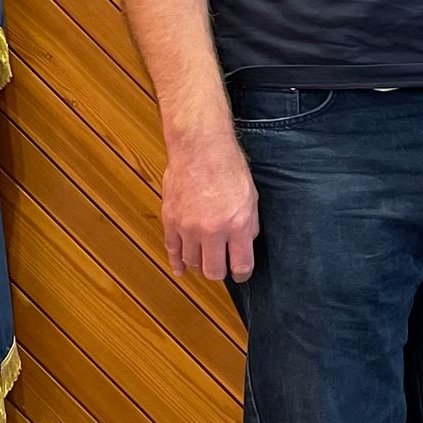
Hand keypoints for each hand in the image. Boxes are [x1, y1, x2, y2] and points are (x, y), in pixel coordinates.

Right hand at [162, 130, 258, 282]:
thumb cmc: (229, 167)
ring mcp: (188, 227)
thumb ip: (249, 226)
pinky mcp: (170, 220)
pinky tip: (181, 269)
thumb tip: (245, 246)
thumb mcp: (251, 198)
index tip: (241, 273)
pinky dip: (177, 262)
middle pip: (213, 271)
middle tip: (222, 265)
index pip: (240, 266)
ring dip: (199, 263)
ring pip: (192, 262)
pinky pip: (172, 250)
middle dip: (220, 272)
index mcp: (237, 224)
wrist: (200, 148)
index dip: (242, 274)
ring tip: (205, 257)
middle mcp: (212, 230)